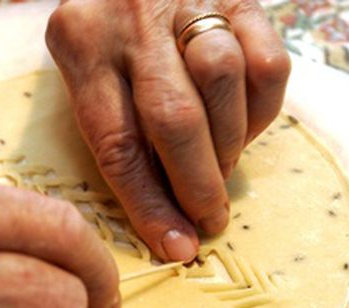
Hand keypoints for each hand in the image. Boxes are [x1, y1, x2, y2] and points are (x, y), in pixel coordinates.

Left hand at [46, 0, 289, 261]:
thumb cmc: (108, 33)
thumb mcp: (88, 71)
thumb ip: (120, 128)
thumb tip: (171, 211)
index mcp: (81, 44)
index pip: (118, 143)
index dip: (150, 204)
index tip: (177, 244)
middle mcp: (132, 19)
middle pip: (174, 118)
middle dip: (198, 184)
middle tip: (210, 218)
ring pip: (223, 82)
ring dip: (229, 143)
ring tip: (221, 164)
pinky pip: (268, 61)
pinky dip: (261, 108)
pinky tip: (243, 122)